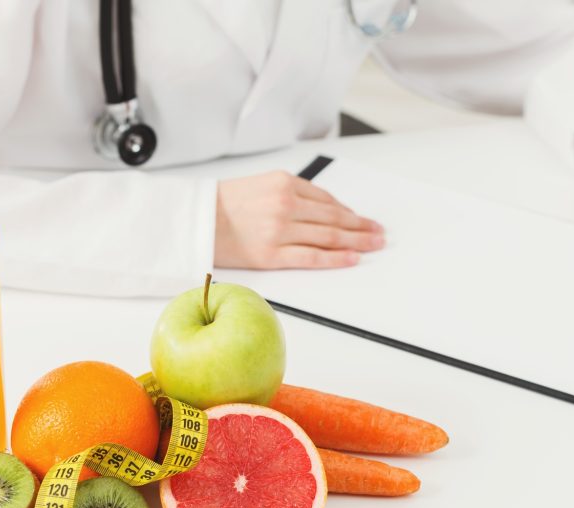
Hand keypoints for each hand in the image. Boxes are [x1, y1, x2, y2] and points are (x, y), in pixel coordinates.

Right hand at [214, 171, 383, 268]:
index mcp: (284, 183)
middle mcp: (285, 205)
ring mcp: (279, 230)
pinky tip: (351, 258)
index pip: (327, 201)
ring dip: (356, 241)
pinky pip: (311, 257)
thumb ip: (293, 194)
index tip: (364, 220)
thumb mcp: (262, 186)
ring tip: (373, 245)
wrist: (195, 220)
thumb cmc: (226, 205)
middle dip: (361, 227)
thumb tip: (327, 211)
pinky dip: (335, 258)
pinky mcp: (271, 254)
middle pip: (334, 218)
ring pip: (328, 237)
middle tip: (379, 234)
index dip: (350, 212)